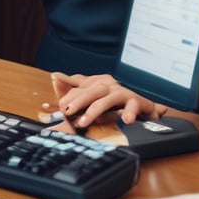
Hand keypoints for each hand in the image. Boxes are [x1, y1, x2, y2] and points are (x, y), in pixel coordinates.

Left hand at [50, 72, 167, 129]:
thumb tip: (55, 76)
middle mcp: (109, 85)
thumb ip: (74, 88)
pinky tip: (125, 120)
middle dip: (77, 101)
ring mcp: (122, 92)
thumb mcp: (92, 96)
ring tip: (84, 122)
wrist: (143, 108)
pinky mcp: (136, 101)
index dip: (66, 96)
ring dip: (95, 110)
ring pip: (107, 98)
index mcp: (97, 82)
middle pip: (91, 90)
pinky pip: (132, 106)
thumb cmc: (114, 102)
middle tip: (66, 112)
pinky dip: (129, 112)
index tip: (54, 106)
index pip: (79, 86)